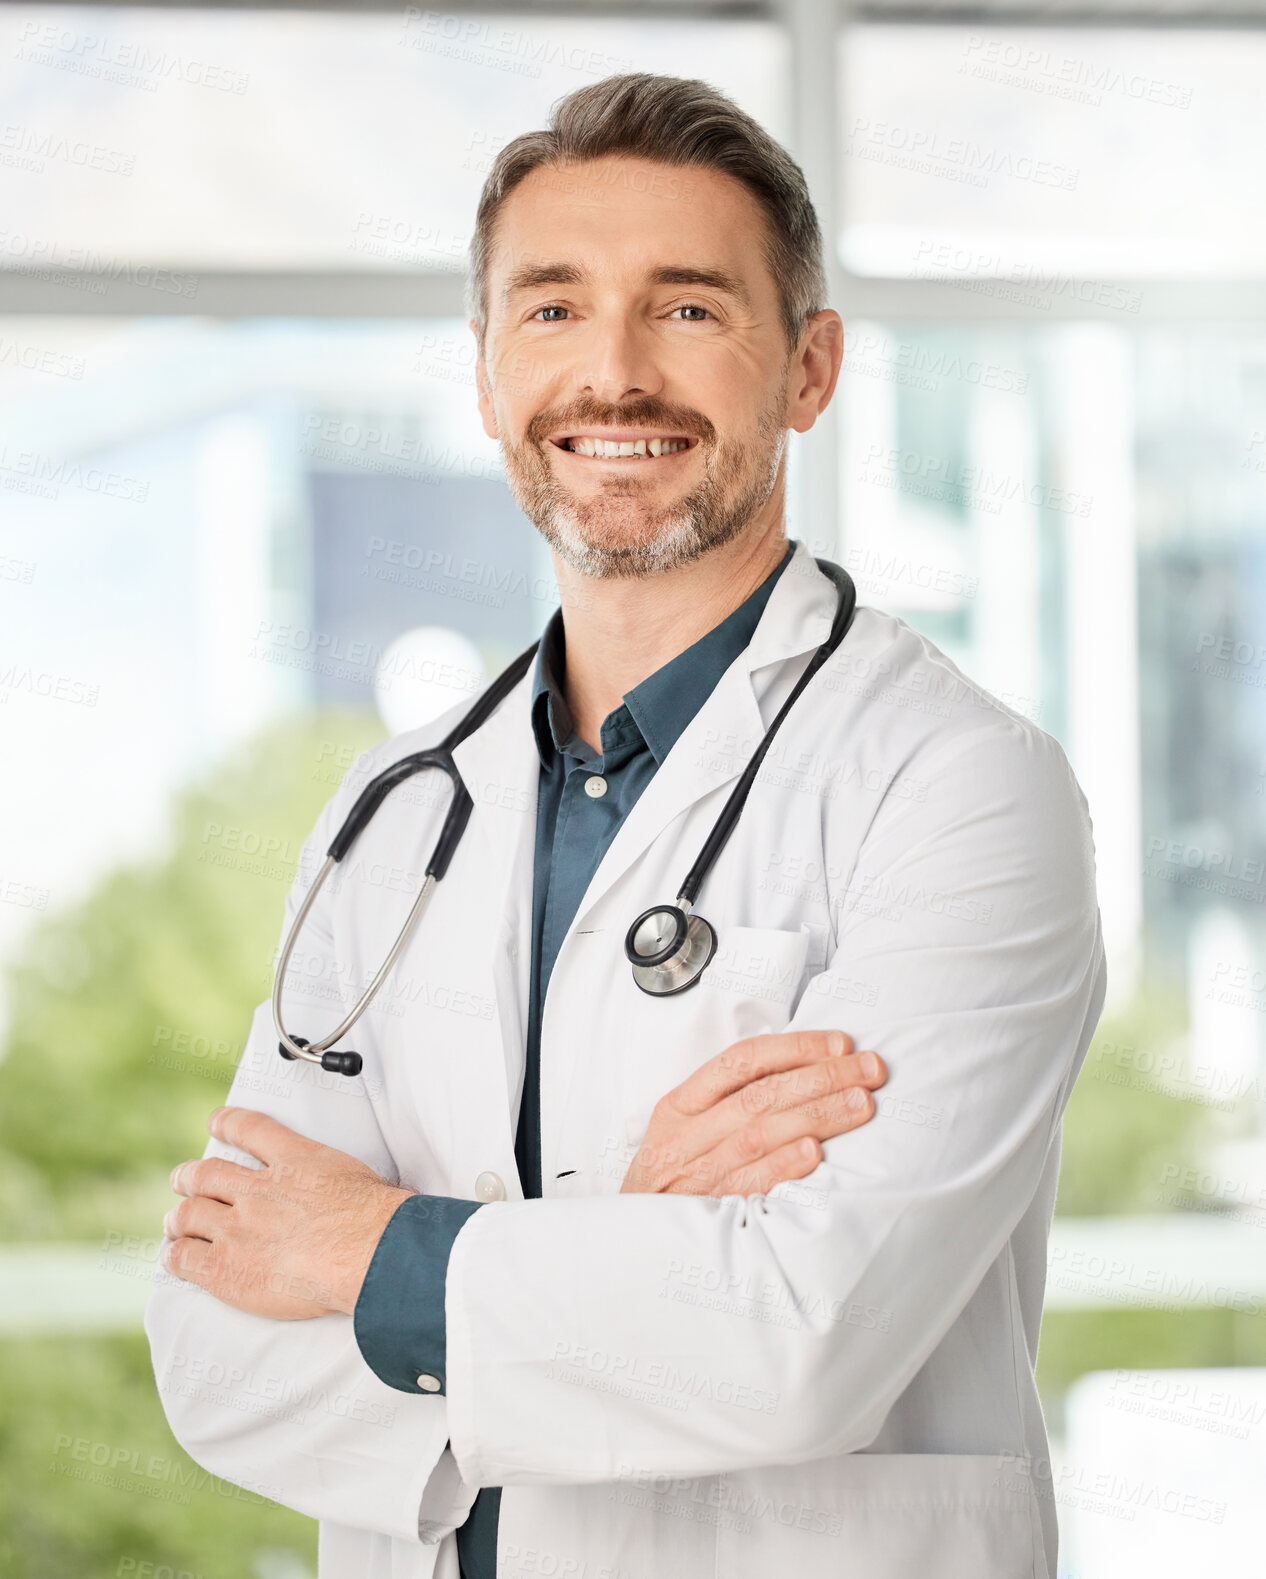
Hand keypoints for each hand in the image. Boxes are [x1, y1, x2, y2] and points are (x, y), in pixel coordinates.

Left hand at [162, 1107, 413, 1319]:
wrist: (367, 1251)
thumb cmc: (377, 1220)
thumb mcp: (359, 1179)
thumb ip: (338, 1181)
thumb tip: (351, 1194)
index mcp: (294, 1160)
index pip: (251, 1129)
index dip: (228, 1123)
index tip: (216, 1121)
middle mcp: (259, 1190)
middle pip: (208, 1174)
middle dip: (189, 1177)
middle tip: (181, 1179)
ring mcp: (238, 1228)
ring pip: (191, 1213)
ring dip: (178, 1216)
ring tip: (174, 1221)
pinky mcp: (227, 1268)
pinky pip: (186, 1258)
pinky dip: (176, 1255)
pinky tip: (174, 1256)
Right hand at [620, 1029, 885, 1195]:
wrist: (626, 1255)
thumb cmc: (669, 1186)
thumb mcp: (684, 1135)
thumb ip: (728, 1105)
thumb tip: (804, 1073)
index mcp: (679, 1107)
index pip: (741, 1061)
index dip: (794, 1048)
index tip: (840, 1043)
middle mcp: (682, 1137)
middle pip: (760, 1095)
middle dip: (821, 1077)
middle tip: (870, 1070)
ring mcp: (692, 1178)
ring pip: (758, 1133)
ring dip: (816, 1116)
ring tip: (861, 1104)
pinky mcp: (704, 1217)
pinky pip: (746, 1185)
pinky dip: (781, 1166)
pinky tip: (815, 1153)